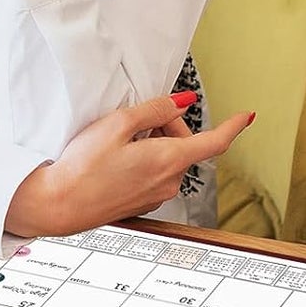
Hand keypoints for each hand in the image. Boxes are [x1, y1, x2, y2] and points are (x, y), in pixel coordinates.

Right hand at [4, 93, 254, 237]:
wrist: (59, 204)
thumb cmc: (83, 167)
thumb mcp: (117, 125)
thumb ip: (154, 110)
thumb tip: (182, 102)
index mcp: (168, 160)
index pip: (215, 142)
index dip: (233, 126)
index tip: (246, 117)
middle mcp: (169, 181)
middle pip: (185, 145)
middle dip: (167, 126)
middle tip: (135, 120)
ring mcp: (156, 195)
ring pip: (168, 159)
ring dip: (152, 144)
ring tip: (117, 142)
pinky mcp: (142, 202)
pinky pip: (154, 173)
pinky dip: (143, 160)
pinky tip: (114, 159)